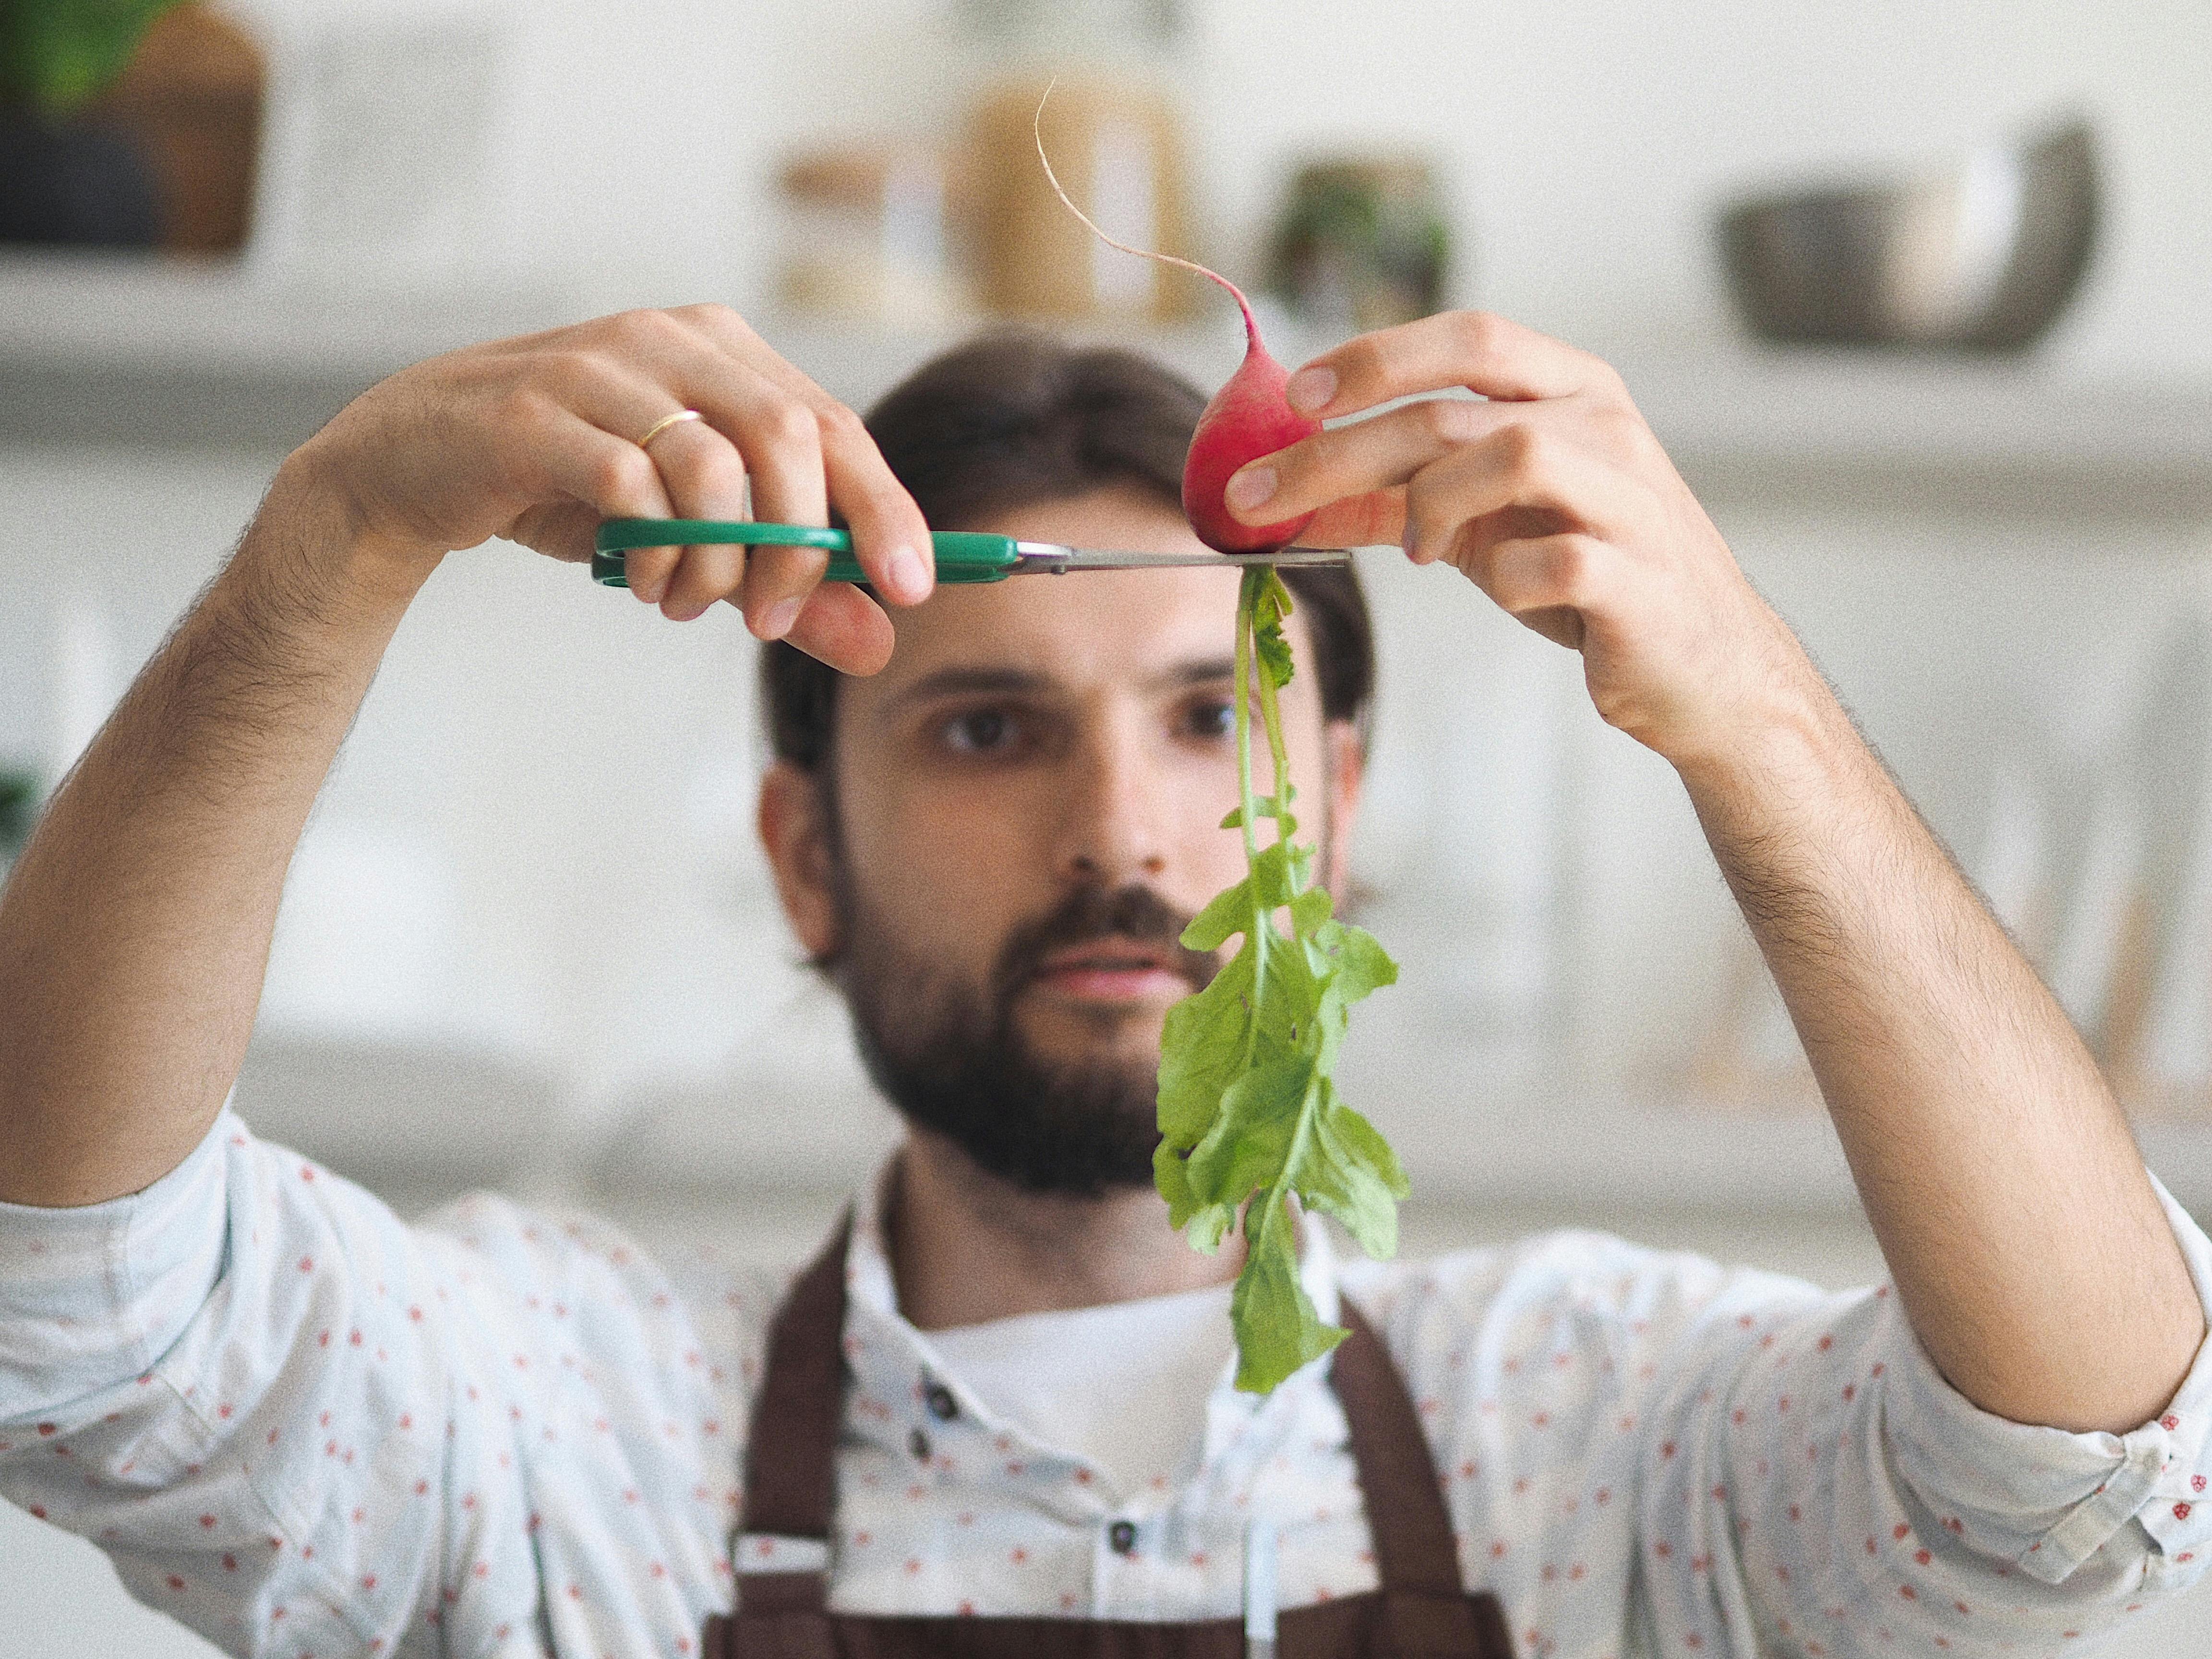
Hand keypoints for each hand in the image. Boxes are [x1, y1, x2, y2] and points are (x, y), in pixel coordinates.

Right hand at [283, 305, 931, 674]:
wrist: (415, 465)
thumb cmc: (570, 490)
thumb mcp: (696, 542)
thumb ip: (790, 588)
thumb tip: (878, 640)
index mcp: (725, 354)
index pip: (836, 424)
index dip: (883, 508)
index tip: (913, 587)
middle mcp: (672, 342)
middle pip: (789, 435)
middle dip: (799, 546)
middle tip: (772, 616)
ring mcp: (601, 369)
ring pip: (712, 467)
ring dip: (717, 561)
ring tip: (686, 600)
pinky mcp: (535, 412)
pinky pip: (629, 484)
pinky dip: (654, 550)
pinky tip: (643, 580)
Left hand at [1222, 312, 1817, 767]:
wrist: (1702, 668)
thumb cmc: (1584, 578)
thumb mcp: (1480, 528)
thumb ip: (1390, 502)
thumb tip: (1281, 499)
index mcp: (1571, 391)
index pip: (1470, 338)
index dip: (1378, 357)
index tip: (1295, 395)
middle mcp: (1606, 427)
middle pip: (1457, 410)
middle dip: (1342, 450)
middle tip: (1261, 492)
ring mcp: (1630, 499)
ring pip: (1512, 456)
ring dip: (1434, 504)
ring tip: (1421, 550)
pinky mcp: (1640, 579)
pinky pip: (1554, 560)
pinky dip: (1508, 579)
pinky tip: (1508, 591)